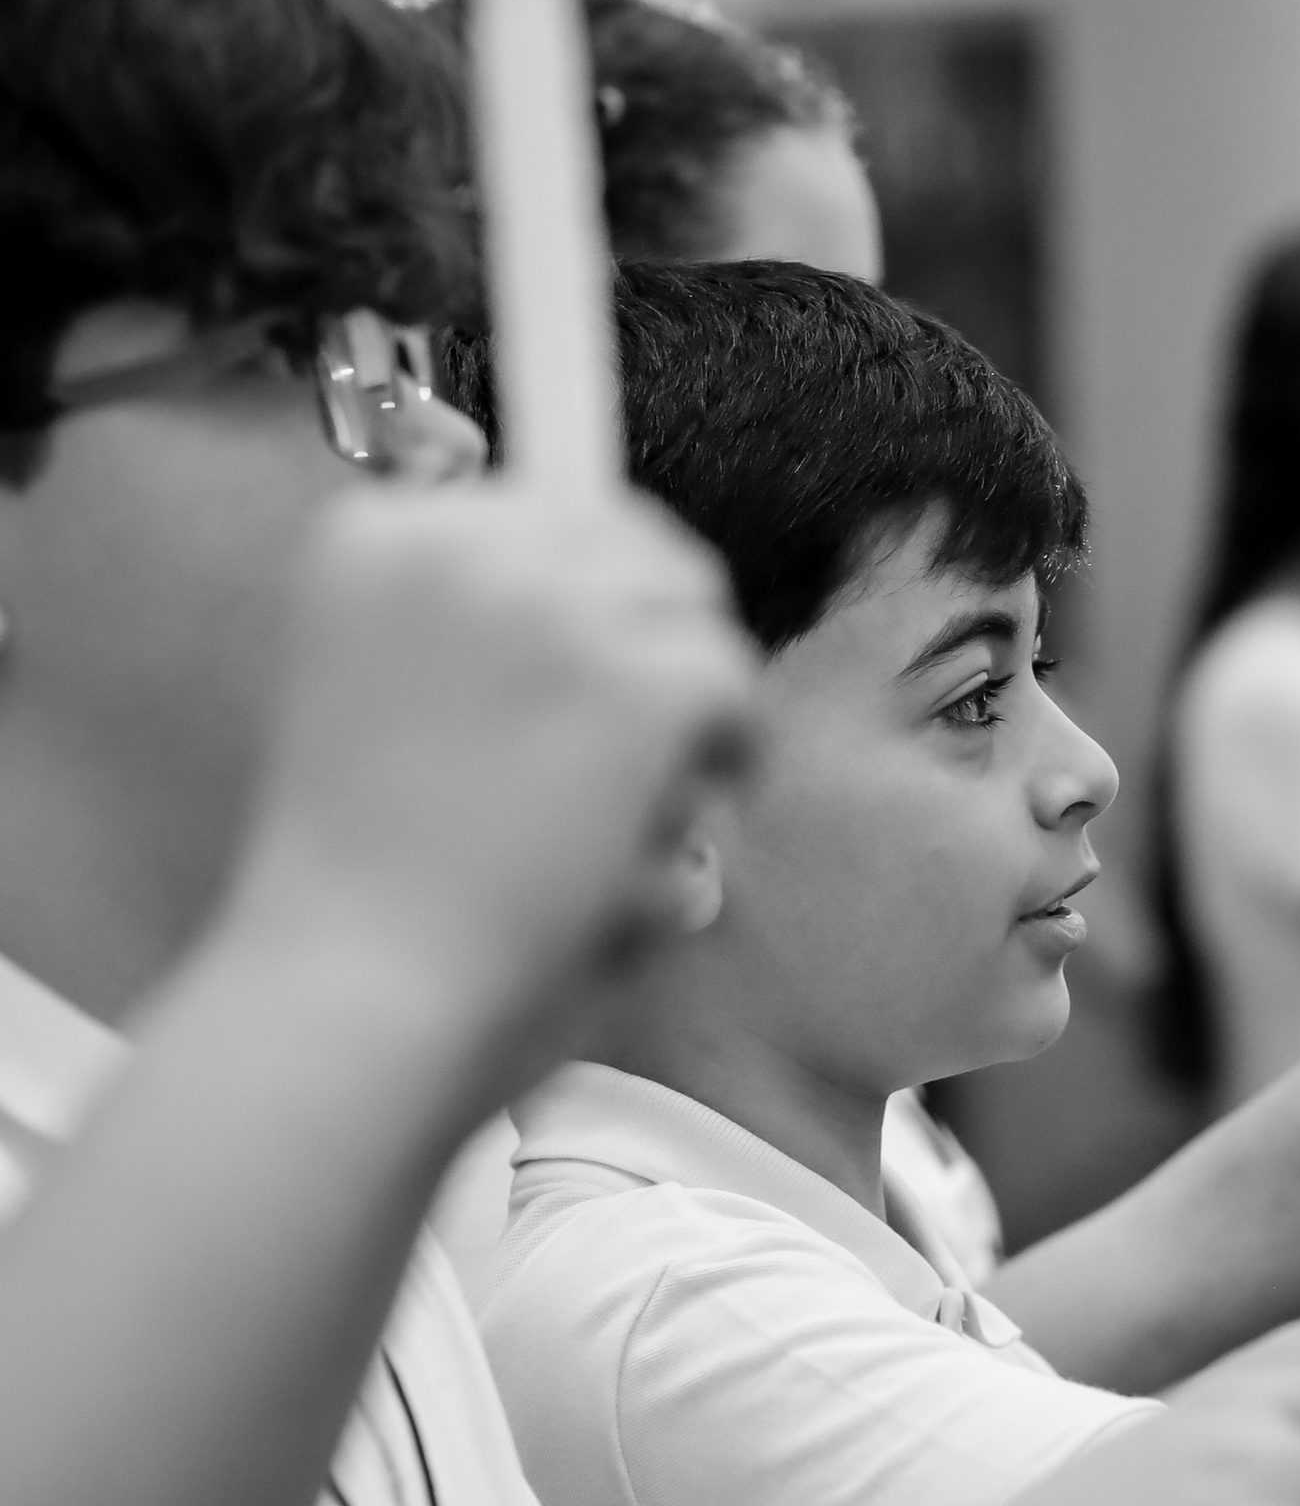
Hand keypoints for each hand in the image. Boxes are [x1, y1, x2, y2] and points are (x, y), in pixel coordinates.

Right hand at [227, 484, 758, 1104]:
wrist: (358, 997)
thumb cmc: (365, 892)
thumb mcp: (373, 698)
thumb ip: (467, 626)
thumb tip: (614, 575)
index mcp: (375, 536)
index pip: (541, 508)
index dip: (581, 600)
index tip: (570, 687)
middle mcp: (463, 540)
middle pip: (635, 544)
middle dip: (647, 641)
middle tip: (622, 757)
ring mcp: (557, 604)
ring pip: (692, 615)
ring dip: (683, 711)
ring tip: (622, 813)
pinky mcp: (642, 678)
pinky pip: (735, 684)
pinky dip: (725, 761)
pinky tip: (654, 838)